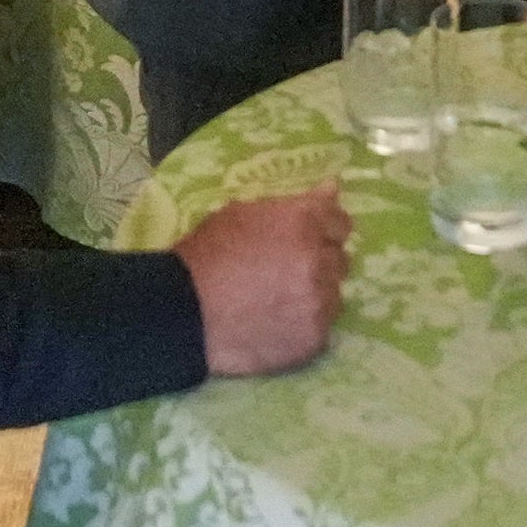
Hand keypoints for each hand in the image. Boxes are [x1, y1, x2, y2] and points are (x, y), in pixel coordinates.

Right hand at [174, 182, 350, 376]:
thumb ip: (292, 203)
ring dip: (315, 294)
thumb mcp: (241, 214)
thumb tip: (332, 188)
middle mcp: (319, 259)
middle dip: (319, 261)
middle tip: (287, 271)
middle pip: (340, 259)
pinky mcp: (314, 338)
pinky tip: (276, 323)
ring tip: (279, 300)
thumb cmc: (207, 254)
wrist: (185, 312)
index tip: (308, 237)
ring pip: (333, 294)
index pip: (341, 222)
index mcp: (303, 222)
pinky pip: (322, 327)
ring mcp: (319, 302)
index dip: (324, 229)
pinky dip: (304, 324)